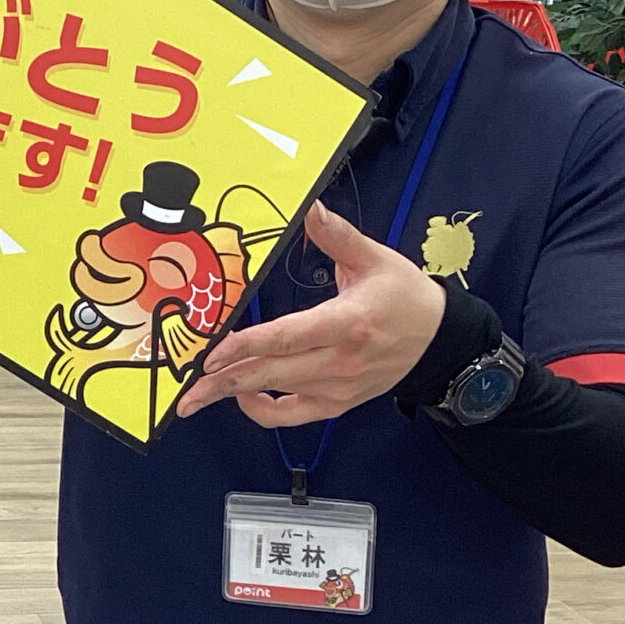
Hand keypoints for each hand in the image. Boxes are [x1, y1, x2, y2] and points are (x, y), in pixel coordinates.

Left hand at [176, 203, 446, 425]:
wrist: (438, 341)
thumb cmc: (405, 297)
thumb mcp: (376, 259)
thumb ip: (337, 236)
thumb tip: (310, 208)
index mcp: (347, 322)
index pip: (286, 338)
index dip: (245, 346)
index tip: (212, 353)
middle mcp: (340, 361)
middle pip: (270, 372)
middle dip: (223, 381)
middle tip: (186, 391)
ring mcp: (337, 388)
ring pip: (276, 394)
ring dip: (234, 394)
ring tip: (198, 396)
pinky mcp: (337, 404)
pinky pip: (292, 415)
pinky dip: (262, 410)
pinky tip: (242, 396)